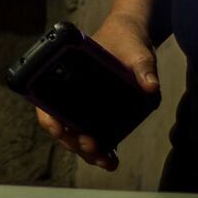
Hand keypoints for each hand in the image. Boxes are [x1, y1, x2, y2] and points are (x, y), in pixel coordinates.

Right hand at [35, 13, 160, 171]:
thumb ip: (143, 67)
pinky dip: (100, 149)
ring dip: (87, 151)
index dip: (49, 118)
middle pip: (63, 125)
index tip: (59, 129)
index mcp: (66, 75)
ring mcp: (84, 104)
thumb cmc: (125, 39)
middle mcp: (72, 93)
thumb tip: (150, 87)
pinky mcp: (100, 112)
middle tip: (91, 146)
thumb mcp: (136, 51)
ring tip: (106, 161)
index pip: (46, 102)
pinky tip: (111, 160)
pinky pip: (93, 132)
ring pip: (77, 134)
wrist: (131, 36)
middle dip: (74, 141)